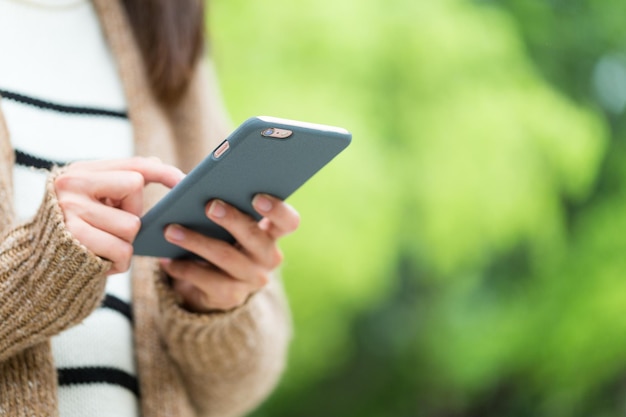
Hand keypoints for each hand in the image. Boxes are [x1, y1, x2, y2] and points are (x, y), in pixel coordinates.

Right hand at [54, 157, 184, 274]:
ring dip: (126, 243)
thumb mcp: (94, 196)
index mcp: (81, 171)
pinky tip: (102, 259)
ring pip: (131, 226)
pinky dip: (119, 261)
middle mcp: (72, 185)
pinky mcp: (75, 238)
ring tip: (104, 244)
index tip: (184, 182)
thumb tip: (158, 165)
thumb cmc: (76, 225)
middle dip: (132, 213)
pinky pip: (122, 251)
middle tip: (111, 224)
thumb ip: (122, 180)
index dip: (163, 172)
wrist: (37, 261)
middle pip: (134, 191)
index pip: (132, 164)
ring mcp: (72, 210)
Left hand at [159, 194, 299, 311]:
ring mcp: (251, 279)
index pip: (288, 222)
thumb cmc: (221, 240)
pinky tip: (166, 259)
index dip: (277, 210)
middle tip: (210, 205)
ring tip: (171, 229)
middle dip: (233, 220)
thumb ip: (225, 205)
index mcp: (273, 234)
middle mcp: (268, 257)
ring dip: (197, 241)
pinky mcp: (230, 296)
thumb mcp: (229, 225)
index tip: (257, 196)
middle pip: (255, 237)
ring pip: (226, 257)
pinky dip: (183, 267)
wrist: (214, 286)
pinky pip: (205, 280)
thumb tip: (199, 185)